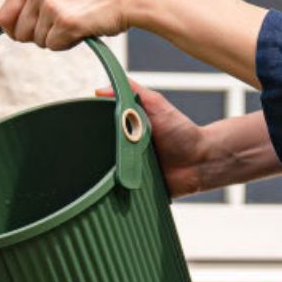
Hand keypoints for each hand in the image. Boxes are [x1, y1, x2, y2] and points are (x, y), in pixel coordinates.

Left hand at [0, 0, 141, 49]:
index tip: (24, 34)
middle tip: (63, 23)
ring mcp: (50, 5)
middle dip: (40, 36)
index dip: (15, 30)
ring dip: (57, 38)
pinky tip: (83, 27)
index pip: (4, 16)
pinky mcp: (65, 22)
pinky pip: (55, 46)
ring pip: (39, 42)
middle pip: (20, 34)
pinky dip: (68, 43)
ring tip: (78, 20)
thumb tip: (7, 26)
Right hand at [97, 80, 207, 198]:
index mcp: (125, 130)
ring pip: (105, 173)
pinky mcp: (133, 189)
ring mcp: (128, 170)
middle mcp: (124, 150)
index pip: (98, 129)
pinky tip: (113, 185)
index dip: (90, 129)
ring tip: (108, 167)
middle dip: (95, 151)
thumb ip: (133, 91)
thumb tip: (100, 89)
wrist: (201, 162)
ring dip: (104, 172)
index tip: (81, 127)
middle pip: (99, 151)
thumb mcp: (156, 104)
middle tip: (96, 150)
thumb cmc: (182, 132)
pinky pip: (117, 192)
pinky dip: (113, 190)